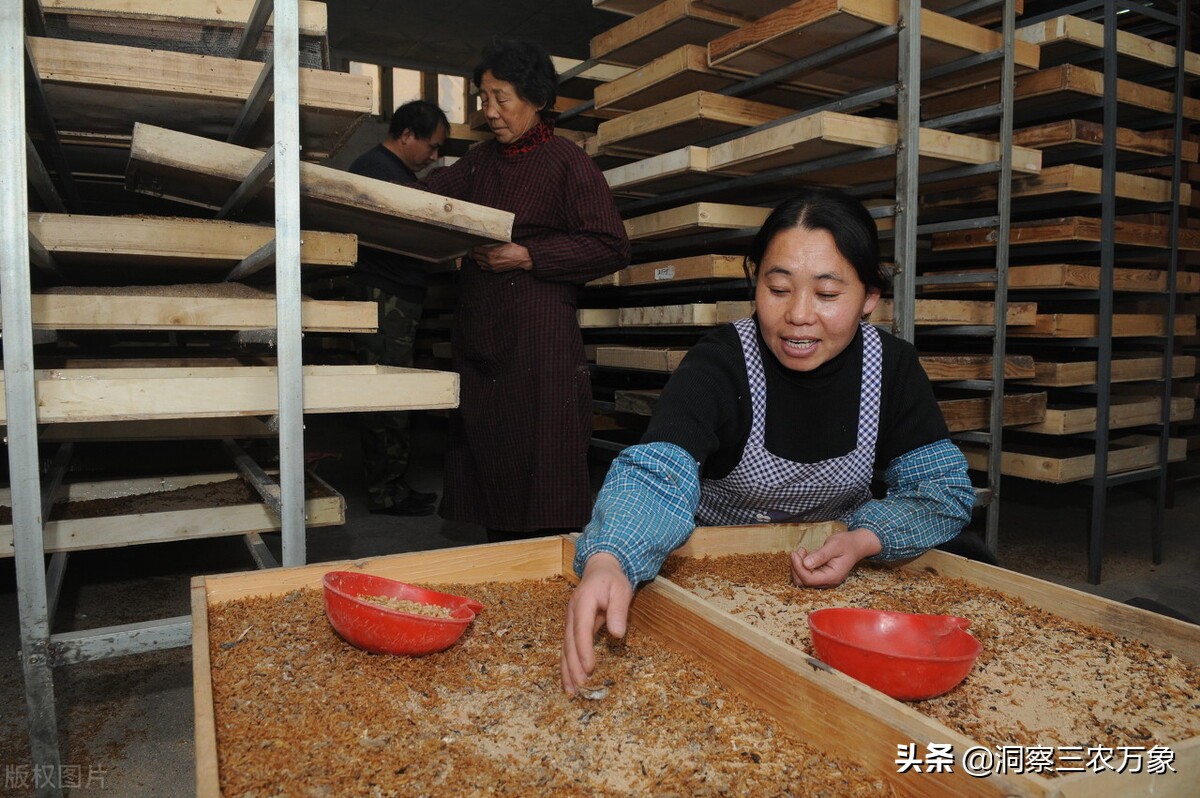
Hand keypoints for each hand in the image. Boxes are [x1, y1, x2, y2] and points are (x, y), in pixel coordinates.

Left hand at [471, 242, 531, 271]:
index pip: (476, 250)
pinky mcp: (495, 271)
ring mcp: (492, 267)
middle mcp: (490, 261)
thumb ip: (492, 244)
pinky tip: (485, 261)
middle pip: (475, 257)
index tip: (474, 245)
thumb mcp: (502, 243)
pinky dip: (483, 264)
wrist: (522, 258)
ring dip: (478, 259)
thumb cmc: (514, 249)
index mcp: (491, 252)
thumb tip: (484, 243)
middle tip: (473, 250)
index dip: (474, 247)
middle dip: (474, 253)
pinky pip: (484, 268)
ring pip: (479, 263)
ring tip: (479, 255)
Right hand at [561, 553, 632, 694]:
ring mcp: (569, 620)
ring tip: (571, 691)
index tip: (589, 668)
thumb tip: (618, 634)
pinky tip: (569, 681)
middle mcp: (572, 612)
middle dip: (573, 665)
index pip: (581, 629)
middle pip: (569, 642)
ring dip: (567, 669)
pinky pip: (567, 648)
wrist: (600, 569)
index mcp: (583, 602)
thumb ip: (618, 611)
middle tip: (581, 685)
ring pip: (565, 648)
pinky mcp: (572, 627)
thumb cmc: (612, 580)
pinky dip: (567, 665)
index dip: (584, 650)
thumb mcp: (621, 590)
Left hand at [790, 529, 881, 587]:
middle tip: (798, 551)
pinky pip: (806, 574)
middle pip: (803, 582)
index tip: (794, 553)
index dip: (798, 567)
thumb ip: (820, 555)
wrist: (856, 545)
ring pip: (802, 579)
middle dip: (796, 567)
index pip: (809, 579)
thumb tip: (806, 563)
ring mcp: (824, 579)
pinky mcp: (821, 575)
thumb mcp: (834, 545)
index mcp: (833, 576)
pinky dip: (801, 565)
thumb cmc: (847, 544)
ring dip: (798, 566)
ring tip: (802, 551)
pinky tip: (805, 554)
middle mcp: (828, 581)